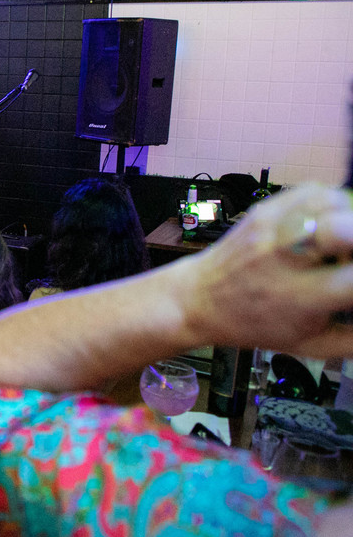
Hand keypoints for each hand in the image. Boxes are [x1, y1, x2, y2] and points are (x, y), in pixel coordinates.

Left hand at [178, 183, 352, 357]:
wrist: (199, 299)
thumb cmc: (257, 324)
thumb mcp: (312, 346)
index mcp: (300, 297)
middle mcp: (285, 257)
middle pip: (341, 229)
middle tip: (352, 256)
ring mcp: (273, 227)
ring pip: (333, 203)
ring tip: (348, 242)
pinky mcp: (265, 209)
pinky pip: (315, 191)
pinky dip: (335, 203)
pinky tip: (335, 223)